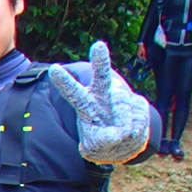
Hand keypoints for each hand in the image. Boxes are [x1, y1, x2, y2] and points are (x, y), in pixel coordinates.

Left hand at [48, 41, 151, 163]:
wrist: (126, 141)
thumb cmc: (102, 139)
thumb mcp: (93, 146)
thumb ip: (101, 140)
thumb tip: (119, 132)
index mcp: (85, 104)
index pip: (73, 92)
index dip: (64, 82)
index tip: (54, 69)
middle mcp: (102, 95)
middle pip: (102, 78)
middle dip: (101, 61)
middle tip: (98, 46)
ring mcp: (122, 98)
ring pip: (123, 115)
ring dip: (124, 129)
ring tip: (120, 132)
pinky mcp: (138, 103)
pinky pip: (137, 121)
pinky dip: (135, 131)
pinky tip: (132, 130)